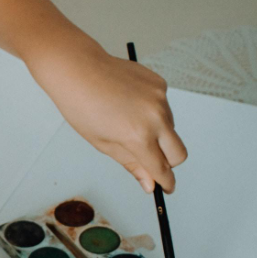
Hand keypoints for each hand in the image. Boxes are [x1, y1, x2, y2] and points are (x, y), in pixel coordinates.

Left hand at [29, 40, 187, 192]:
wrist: (77, 69)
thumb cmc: (82, 107)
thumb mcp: (102, 143)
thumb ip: (131, 164)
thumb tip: (149, 184)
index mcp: (139, 137)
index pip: (163, 170)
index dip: (165, 183)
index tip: (165, 188)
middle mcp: (155, 118)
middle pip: (179, 153)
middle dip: (169, 163)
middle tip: (150, 160)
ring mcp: (160, 98)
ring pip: (171, 128)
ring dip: (158, 134)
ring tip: (127, 121)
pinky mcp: (160, 83)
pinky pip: (164, 107)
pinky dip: (153, 111)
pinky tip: (129, 103)